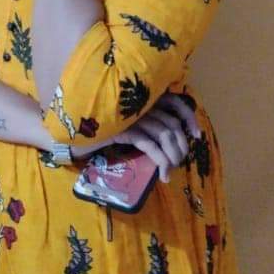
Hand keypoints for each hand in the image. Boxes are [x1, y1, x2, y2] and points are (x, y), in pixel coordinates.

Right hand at [73, 91, 200, 182]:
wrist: (75, 135)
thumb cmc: (102, 131)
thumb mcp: (129, 125)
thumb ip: (146, 125)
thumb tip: (172, 142)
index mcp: (143, 99)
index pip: (174, 101)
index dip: (189, 118)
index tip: (197, 135)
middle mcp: (140, 103)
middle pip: (173, 123)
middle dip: (181, 145)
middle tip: (180, 161)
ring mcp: (133, 115)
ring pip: (165, 134)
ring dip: (173, 156)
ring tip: (171, 170)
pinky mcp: (125, 129)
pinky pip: (151, 145)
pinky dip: (162, 161)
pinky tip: (163, 174)